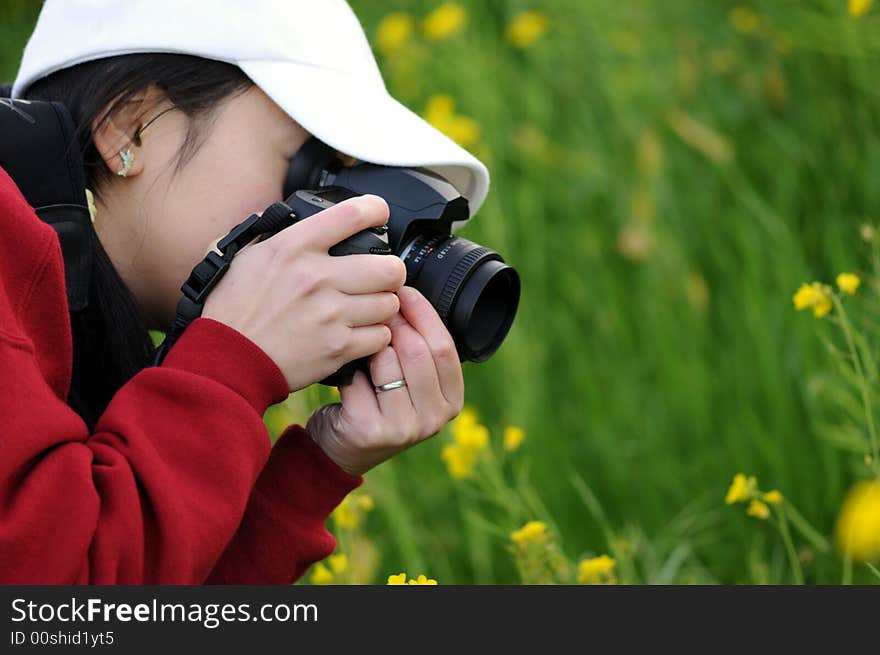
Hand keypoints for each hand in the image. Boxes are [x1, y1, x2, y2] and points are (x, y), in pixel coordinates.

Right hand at [201, 195, 406, 391]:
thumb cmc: (233, 310)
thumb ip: (273, 235)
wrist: (226, 360)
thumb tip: (292, 217)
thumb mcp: (244, 257)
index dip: (375, 209)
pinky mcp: (337, 347)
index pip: (351, 214)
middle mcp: (316, 277)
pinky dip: (376, 336)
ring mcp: (330, 314)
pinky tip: (361, 333)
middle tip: (384, 276)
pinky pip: (381, 336)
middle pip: (389, 266)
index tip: (379, 212)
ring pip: (390, 303)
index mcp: (293, 248)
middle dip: (392, 271)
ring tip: (370, 307)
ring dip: (384, 305)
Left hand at [305, 286, 464, 475]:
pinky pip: (359, 379)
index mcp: (452, 400)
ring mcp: (404, 428)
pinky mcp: (371, 430)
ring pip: (387, 361)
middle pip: (419, 351)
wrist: (340, 450)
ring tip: (363, 345)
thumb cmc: (375, 404)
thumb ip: (419, 352)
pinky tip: (347, 374)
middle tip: (376, 309)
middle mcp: (435, 418)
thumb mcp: (409, 383)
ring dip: (371, 346)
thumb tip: (406, 298)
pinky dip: (349, 369)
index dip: (423, 313)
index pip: (445, 346)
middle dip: (395, 322)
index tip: (405, 292)